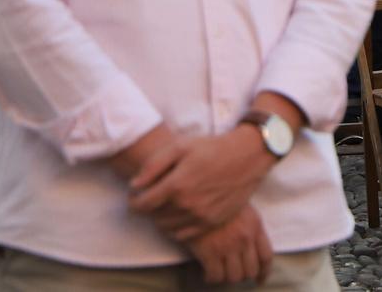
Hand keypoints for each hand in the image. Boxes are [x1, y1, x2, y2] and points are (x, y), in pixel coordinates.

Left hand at [130, 127, 270, 239]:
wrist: (247, 156)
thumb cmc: (211, 148)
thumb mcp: (180, 146)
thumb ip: (153, 165)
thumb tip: (134, 185)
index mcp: (177, 185)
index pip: (142, 205)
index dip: (133, 202)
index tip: (135, 196)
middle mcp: (188, 205)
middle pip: (153, 217)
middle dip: (148, 209)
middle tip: (152, 197)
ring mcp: (201, 216)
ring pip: (167, 228)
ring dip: (161, 219)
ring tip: (166, 204)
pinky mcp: (212, 222)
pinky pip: (184, 235)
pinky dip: (176, 228)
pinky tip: (179, 213)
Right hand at [185, 203, 273, 285]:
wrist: (196, 195)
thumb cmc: (217, 199)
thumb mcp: (242, 208)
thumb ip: (250, 227)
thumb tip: (251, 248)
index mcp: (255, 226)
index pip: (266, 256)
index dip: (264, 272)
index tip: (260, 279)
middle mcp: (244, 238)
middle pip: (250, 270)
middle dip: (242, 275)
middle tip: (233, 273)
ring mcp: (228, 246)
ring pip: (234, 276)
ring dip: (227, 277)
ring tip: (220, 272)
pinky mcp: (210, 252)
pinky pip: (215, 276)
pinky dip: (212, 278)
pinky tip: (207, 273)